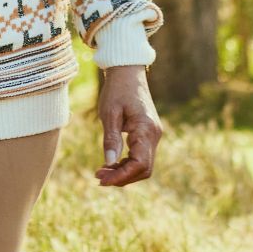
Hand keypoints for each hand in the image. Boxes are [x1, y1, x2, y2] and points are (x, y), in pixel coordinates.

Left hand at [94, 64, 161, 187]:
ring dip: (124, 172)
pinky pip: (141, 156)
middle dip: (122, 177)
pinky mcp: (149, 134)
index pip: (140, 164)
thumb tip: (109, 163)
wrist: (128, 72)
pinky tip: (111, 164)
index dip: (122, 176)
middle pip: (144, 169)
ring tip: (102, 171)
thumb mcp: (109, 113)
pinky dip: (127, 164)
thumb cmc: (117, 90)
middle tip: (99, 177)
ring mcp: (153, 135)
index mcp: (146, 129)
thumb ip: (111, 139)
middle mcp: (154, 134)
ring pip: (144, 165)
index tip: (102, 179)